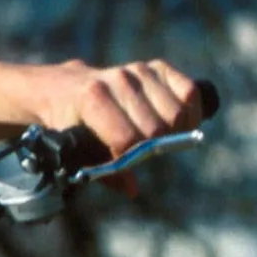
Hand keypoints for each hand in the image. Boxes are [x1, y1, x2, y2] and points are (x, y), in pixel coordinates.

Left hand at [29, 58, 208, 157]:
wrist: (65, 87)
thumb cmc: (70, 124)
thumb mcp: (75, 150)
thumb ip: (104, 172)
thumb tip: (132, 188)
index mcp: (93, 98)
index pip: (128, 138)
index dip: (130, 157)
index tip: (125, 161)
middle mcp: (119, 80)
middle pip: (157, 130)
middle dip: (154, 148)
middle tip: (144, 151)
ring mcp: (140, 71)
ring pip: (177, 114)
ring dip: (175, 133)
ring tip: (161, 139)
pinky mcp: (158, 68)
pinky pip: (190, 92)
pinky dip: (192, 112)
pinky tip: (179, 124)